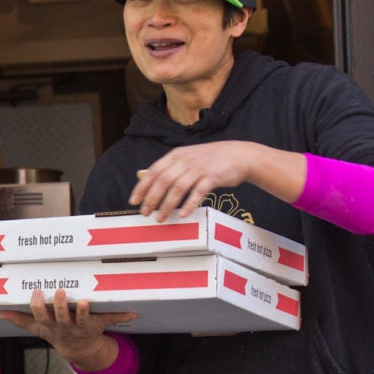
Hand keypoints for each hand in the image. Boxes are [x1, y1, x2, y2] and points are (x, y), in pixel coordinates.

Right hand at [0, 288, 136, 370]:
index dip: (39, 306)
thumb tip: (1, 313)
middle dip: (61, 306)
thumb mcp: (39, 329)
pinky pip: (111, 320)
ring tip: (85, 302)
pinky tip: (133, 313)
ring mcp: (83, 327)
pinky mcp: (99, 324)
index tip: (37, 292)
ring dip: (85, 312)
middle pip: (62, 317)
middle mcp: (67, 327)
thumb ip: (22, 320)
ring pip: (83, 319)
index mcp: (52, 326)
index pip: (42, 316)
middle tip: (60, 291)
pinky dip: (122, 317)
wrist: (80, 351)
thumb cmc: (58, 334)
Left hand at [130, 141, 261, 221]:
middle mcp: (185, 160)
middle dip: (152, 199)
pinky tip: (182, 214)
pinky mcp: (213, 177)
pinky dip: (189, 204)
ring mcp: (199, 168)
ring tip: (160, 218)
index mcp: (176, 156)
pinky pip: (198, 192)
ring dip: (167, 205)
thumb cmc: (209, 159)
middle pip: (163, 180)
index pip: (153, 171)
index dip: (142, 187)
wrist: (239, 155)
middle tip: (145, 213)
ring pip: (178, 188)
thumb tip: (141, 175)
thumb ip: (164, 167)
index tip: (134, 201)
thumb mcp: (185, 158)